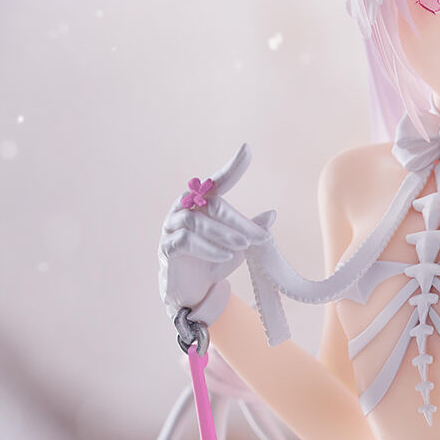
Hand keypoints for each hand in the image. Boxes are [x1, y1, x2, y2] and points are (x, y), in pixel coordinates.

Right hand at [157, 145, 274, 325]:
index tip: (247, 148)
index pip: (218, 182)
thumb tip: (272, 214)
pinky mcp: (167, 248)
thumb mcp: (239, 246)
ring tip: (242, 246)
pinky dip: (208, 247)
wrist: (193, 290)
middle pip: (213, 204)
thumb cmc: (214, 260)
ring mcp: (171, 227)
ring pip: (196, 221)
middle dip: (239, 221)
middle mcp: (184, 209)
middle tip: (260, 237)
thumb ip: (252, 230)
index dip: (233, 167)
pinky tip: (225, 255)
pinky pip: (185, 240)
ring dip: (223, 234)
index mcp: (202, 203)